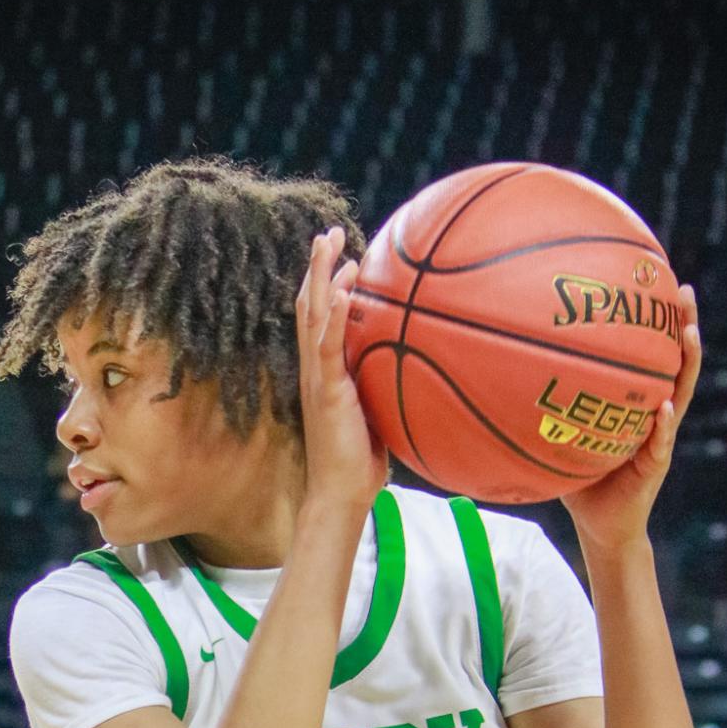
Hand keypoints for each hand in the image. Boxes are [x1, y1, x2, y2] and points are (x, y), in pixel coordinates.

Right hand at [297, 228, 387, 514]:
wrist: (342, 494)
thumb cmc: (361, 461)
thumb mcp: (378, 411)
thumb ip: (385, 384)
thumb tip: (417, 365)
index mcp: (325, 372)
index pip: (319, 318)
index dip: (326, 283)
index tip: (340, 253)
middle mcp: (315, 369)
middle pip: (309, 306)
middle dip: (318, 267)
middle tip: (327, 233)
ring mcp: (317, 379)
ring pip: (312, 317)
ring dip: (321, 279)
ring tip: (329, 246)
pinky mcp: (326, 394)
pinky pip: (326, 349)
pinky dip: (332, 318)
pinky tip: (343, 292)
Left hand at [563, 294, 701, 552]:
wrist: (599, 526)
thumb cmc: (578, 479)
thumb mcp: (559, 436)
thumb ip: (542, 409)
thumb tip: (497, 378)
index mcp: (635, 404)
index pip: (650, 357)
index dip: (656, 323)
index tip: (656, 283)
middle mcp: (653, 415)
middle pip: (674, 363)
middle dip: (683, 325)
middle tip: (683, 291)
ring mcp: (659, 439)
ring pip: (680, 395)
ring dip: (687, 364)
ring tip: (689, 333)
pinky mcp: (654, 467)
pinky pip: (660, 444)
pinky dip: (663, 426)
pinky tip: (663, 410)